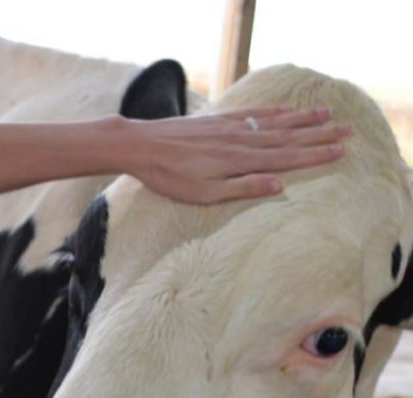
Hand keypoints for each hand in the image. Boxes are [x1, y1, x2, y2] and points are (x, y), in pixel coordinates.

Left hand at [123, 107, 351, 203]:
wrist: (142, 146)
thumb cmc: (170, 177)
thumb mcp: (205, 194)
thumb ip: (242, 188)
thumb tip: (279, 184)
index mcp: (240, 161)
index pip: (286, 158)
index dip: (314, 155)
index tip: (339, 151)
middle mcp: (241, 140)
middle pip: (288, 137)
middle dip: (318, 134)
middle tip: (346, 130)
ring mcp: (230, 128)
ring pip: (274, 123)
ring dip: (302, 119)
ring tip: (326, 114)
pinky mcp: (217, 121)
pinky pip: (253, 114)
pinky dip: (273, 111)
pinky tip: (284, 110)